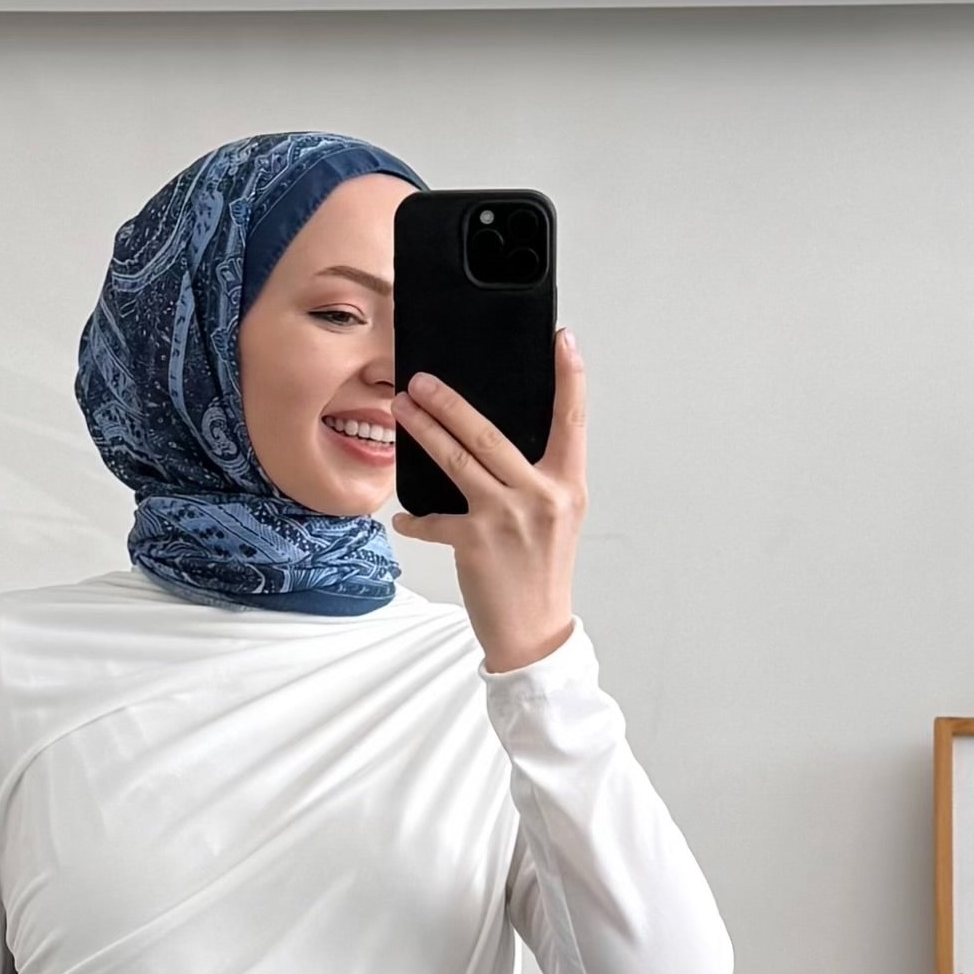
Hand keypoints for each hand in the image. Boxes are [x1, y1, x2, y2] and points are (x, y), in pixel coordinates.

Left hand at [392, 327, 586, 673]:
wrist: (534, 633)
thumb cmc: (542, 575)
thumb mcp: (556, 520)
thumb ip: (538, 480)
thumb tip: (497, 445)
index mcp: (567, 486)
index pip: (572, 421)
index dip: (570, 377)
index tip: (564, 340)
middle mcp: (541, 496)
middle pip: (488, 433)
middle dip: (449, 401)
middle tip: (421, 380)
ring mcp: (507, 517)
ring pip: (457, 459)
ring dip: (424, 431)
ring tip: (401, 410)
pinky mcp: (475, 542)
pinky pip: (434, 519)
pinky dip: (415, 520)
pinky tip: (404, 518)